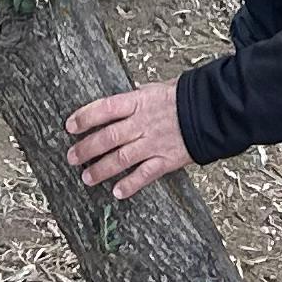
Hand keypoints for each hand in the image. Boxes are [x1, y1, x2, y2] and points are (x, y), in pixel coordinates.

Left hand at [66, 81, 187, 197]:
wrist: (211, 111)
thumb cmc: (182, 98)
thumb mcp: (155, 89)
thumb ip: (136, 98)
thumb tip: (121, 100)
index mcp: (138, 102)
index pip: (105, 108)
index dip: (85, 117)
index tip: (70, 126)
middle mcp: (142, 123)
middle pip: (108, 137)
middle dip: (87, 148)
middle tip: (72, 157)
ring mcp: (153, 143)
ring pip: (121, 158)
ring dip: (102, 170)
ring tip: (87, 178)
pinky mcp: (166, 160)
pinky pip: (145, 175)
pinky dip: (130, 184)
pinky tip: (117, 192)